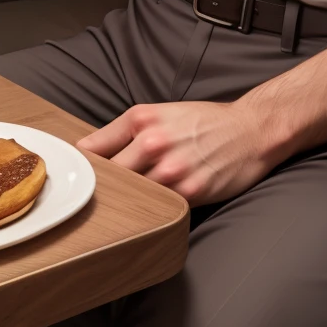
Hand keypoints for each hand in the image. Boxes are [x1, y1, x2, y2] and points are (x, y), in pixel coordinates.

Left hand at [76, 100, 280, 205]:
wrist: (252, 130)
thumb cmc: (206, 122)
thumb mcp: (162, 113)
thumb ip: (127, 131)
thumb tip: (89, 150)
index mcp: (142, 119)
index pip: (93, 149)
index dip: (81, 167)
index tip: (74, 178)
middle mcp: (153, 142)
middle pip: (107, 176)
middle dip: (100, 188)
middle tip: (92, 201)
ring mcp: (170, 170)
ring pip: (130, 195)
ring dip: (125, 203)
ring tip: (120, 210)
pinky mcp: (188, 193)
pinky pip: (157, 208)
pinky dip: (151, 211)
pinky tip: (149, 213)